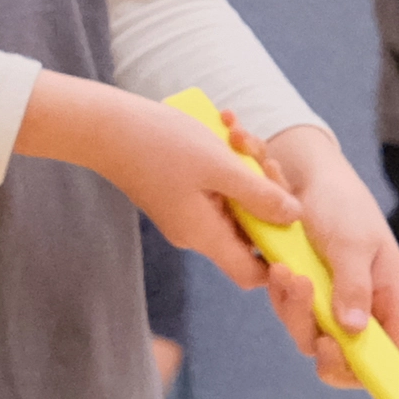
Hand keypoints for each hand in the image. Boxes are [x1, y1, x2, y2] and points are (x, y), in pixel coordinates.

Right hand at [46, 84, 362, 376]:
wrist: (104, 127)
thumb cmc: (160, 144)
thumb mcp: (220, 167)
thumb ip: (260, 195)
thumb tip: (293, 217)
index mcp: (204, 235)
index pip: (251, 273)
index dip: (277, 256)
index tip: (289, 218)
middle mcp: (195, 232)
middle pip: (248, 230)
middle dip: (264, 191)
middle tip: (259, 154)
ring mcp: (186, 213)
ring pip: (234, 201)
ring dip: (245, 167)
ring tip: (236, 131)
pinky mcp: (178, 194)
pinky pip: (216, 185)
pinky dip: (226, 160)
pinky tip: (223, 126)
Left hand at [265, 127, 398, 357]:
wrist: (308, 173)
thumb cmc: (344, 203)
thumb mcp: (353, 242)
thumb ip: (354, 286)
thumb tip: (352, 329)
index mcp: (386, 296)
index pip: (395, 353)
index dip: (384, 380)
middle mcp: (359, 304)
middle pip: (343, 352)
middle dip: (320, 337)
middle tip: (306, 306)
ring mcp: (328, 299)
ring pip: (308, 331)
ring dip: (294, 309)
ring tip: (286, 272)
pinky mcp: (301, 289)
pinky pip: (288, 308)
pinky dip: (280, 293)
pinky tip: (276, 266)